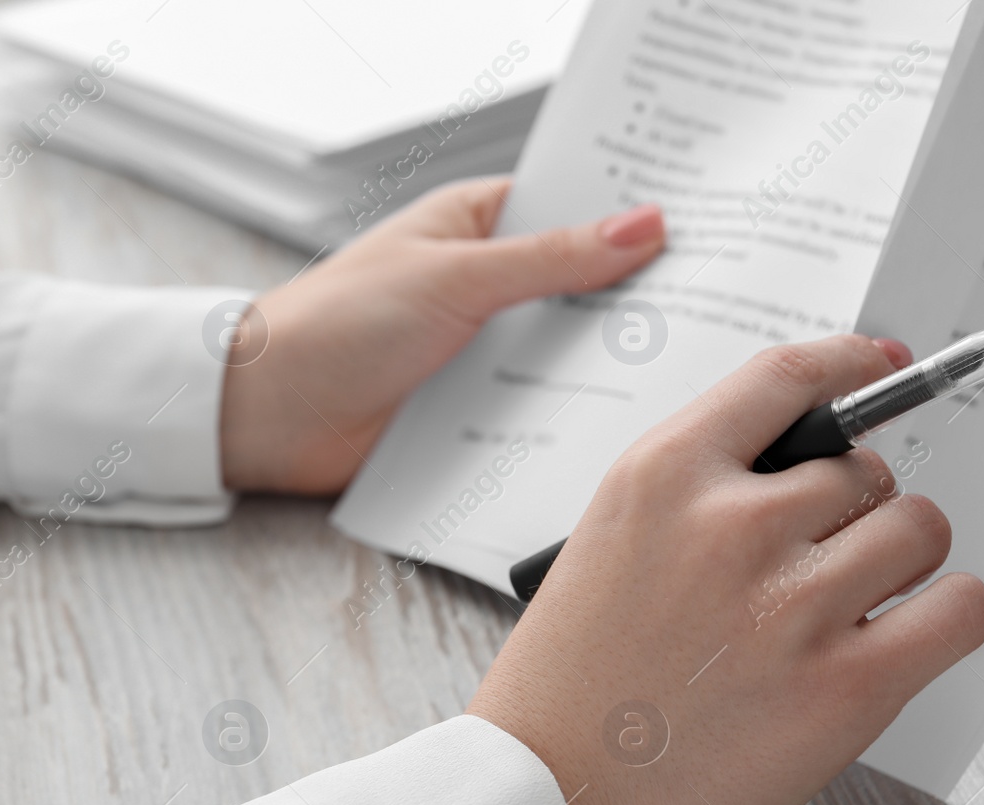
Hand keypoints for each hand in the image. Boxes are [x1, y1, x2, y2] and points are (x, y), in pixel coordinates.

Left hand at [217, 177, 665, 493]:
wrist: (267, 417)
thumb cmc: (334, 325)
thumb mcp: (455, 278)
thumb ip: (552, 260)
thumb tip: (642, 227)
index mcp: (477, 224)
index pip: (575, 205)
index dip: (634, 212)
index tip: (706, 221)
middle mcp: (484, 282)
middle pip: (581, 283)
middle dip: (636, 294)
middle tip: (717, 299)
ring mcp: (482, 348)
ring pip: (565, 349)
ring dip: (605, 361)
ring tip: (687, 363)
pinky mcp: (474, 409)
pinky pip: (538, 406)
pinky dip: (571, 412)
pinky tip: (621, 419)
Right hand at [465, 335, 983, 804]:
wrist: (547, 804)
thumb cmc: (567, 690)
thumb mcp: (606, 547)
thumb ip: (698, 496)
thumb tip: (806, 473)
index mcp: (663, 476)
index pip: (787, 376)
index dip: (854, 365)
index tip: (884, 366)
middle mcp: (732, 524)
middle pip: (866, 468)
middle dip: (856, 512)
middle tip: (820, 566)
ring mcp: (792, 604)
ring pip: (920, 528)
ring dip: (900, 563)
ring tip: (850, 610)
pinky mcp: (846, 687)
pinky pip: (960, 610)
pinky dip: (952, 615)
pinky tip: (914, 634)